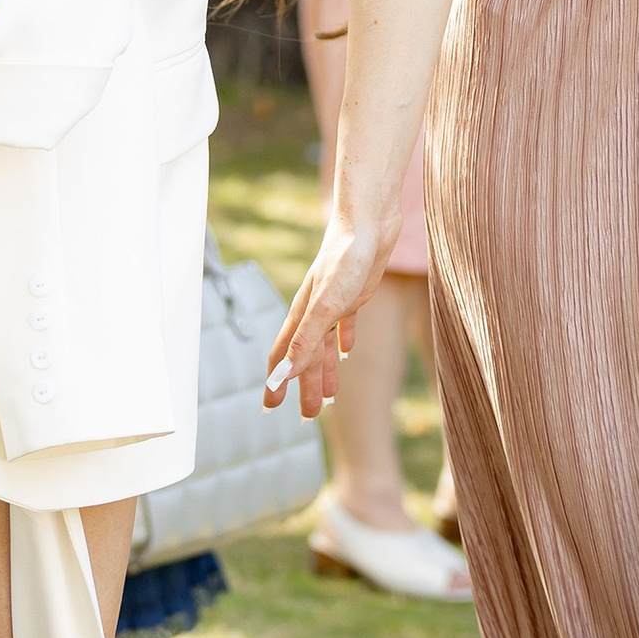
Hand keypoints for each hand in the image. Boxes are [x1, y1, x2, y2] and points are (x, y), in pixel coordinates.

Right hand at [263, 202, 402, 420]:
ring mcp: (335, 301)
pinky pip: (346, 324)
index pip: (282, 357)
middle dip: (303, 386)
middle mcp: (315, 311)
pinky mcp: (356, 292)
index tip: (269, 409)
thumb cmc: (346, 260)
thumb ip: (305, 341)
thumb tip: (280, 376)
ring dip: (324, 371)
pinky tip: (348, 352)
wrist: (369, 220)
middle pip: (305, 356)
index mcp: (303, 316)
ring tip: (328, 397)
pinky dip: (344, 340)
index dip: (275, 383)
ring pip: (325, 344)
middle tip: (306, 417)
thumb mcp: (326, 307)